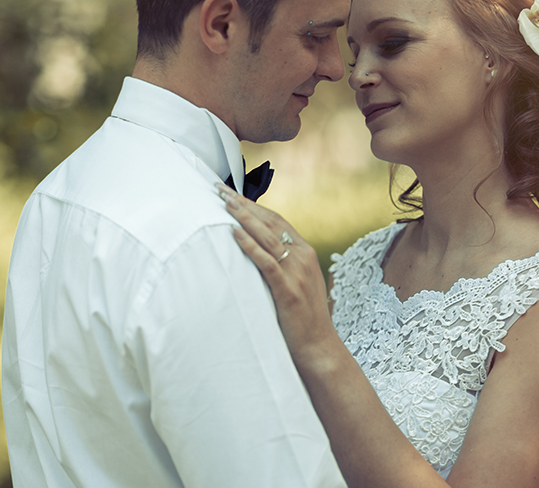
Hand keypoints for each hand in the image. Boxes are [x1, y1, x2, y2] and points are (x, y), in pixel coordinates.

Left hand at [216, 183, 336, 366]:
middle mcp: (303, 257)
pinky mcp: (288, 289)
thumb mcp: (297, 283)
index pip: (276, 220)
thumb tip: (258, 251)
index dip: (254, 205)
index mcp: (305, 253)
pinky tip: (233, 233)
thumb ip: (283, 265)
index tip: (233, 194)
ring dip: (242, 217)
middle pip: (269, 222)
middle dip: (243, 204)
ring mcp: (297, 273)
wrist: (318, 347)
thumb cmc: (302, 318)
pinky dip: (249, 245)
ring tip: (222, 203)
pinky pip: (266, 261)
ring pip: (266, 236)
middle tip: (220, 190)